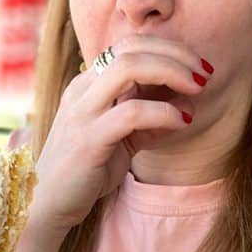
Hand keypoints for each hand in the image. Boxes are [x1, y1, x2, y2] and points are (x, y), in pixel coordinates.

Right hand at [32, 35, 211, 233]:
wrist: (46, 205)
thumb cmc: (84, 173)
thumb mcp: (122, 140)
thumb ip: (149, 119)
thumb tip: (188, 104)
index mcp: (86, 85)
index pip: (129, 46)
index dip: (168, 48)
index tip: (197, 68)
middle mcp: (81, 91)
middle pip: (131, 47)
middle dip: (176, 54)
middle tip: (205, 74)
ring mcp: (82, 113)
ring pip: (129, 67)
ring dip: (172, 72)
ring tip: (198, 88)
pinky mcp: (88, 140)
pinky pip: (132, 113)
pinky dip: (164, 112)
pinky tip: (183, 122)